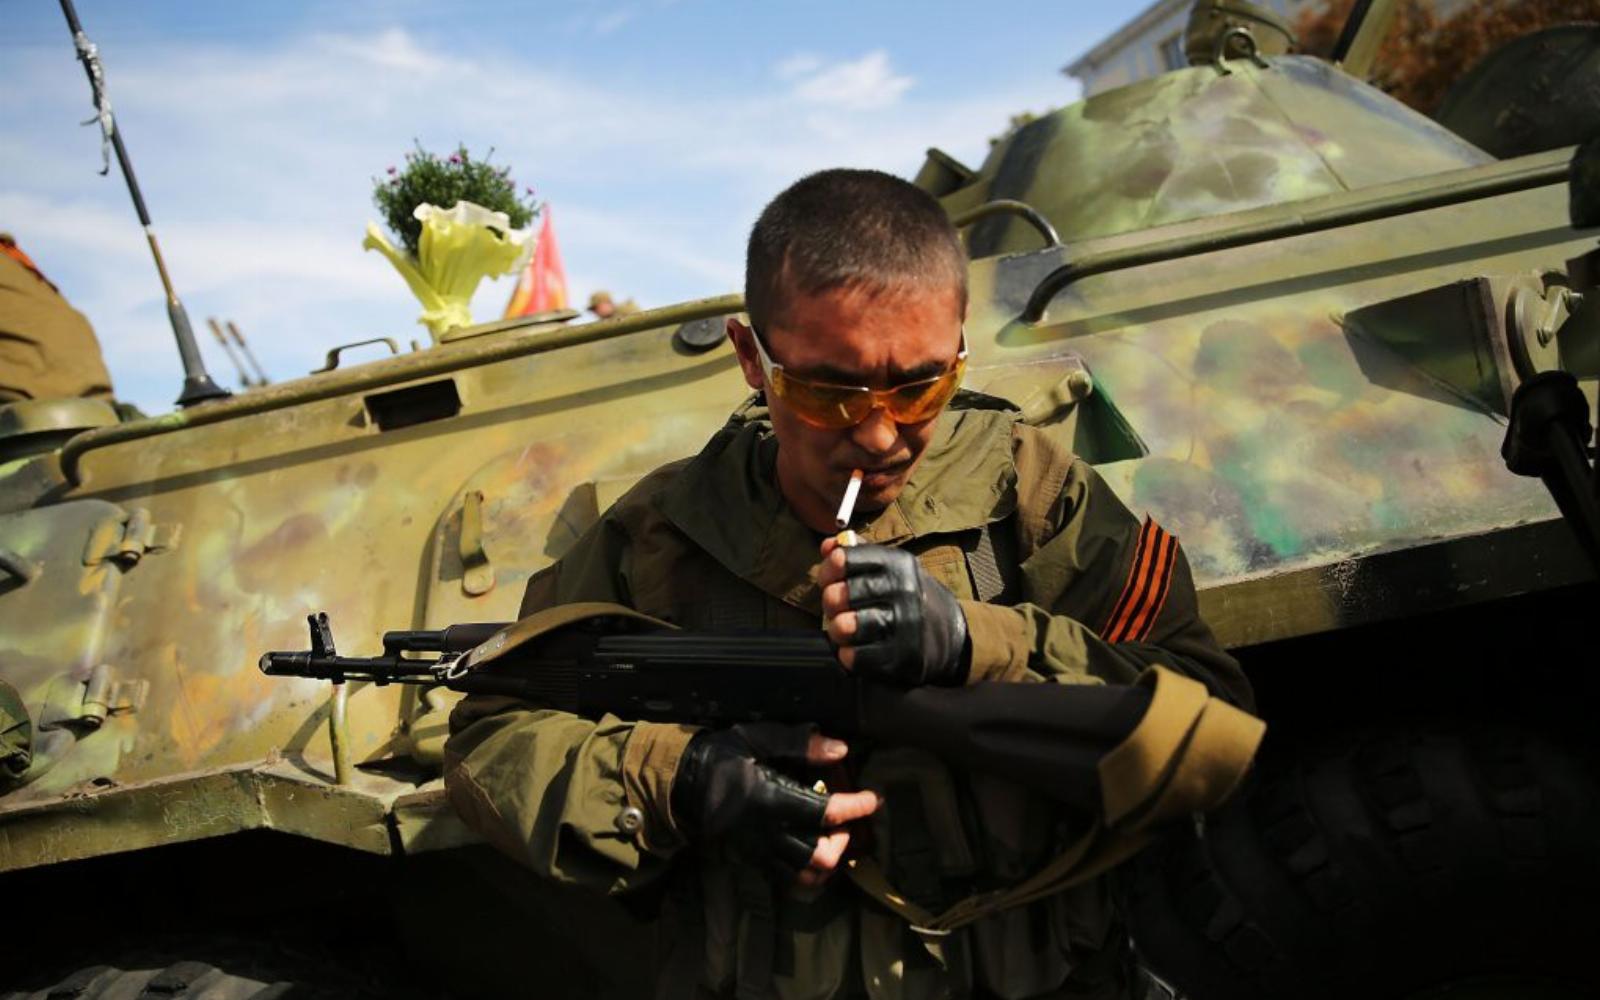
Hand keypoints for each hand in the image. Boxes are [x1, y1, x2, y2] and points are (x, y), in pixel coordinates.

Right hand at [671, 722, 878, 885]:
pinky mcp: (754, 860)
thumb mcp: (755, 738)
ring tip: (834, 839)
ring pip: (807, 875)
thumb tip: (841, 749)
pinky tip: (817, 855)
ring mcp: (760, 851)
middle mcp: (767, 832)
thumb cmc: (721, 756)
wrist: (681, 785)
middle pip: (820, 856)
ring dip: (830, 861)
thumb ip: (798, 743)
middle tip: (847, 822)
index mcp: (769, 799)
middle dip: (842, 841)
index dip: (855, 807)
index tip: (874, 799)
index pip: (823, 812)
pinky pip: (789, 880)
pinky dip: (810, 874)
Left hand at [818, 538, 969, 686]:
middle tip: (834, 608)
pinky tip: (851, 650)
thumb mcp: (891, 566)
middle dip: (830, 602)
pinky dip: (848, 654)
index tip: (830, 578)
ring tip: (841, 629)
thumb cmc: (908, 594)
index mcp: (897, 563)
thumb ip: (858, 553)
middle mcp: (903, 590)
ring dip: (836, 629)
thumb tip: (827, 546)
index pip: (846, 559)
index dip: (830, 569)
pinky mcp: (903, 656)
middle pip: (842, 594)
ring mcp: (905, 624)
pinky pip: (858, 656)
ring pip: (847, 626)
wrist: (949, 632)